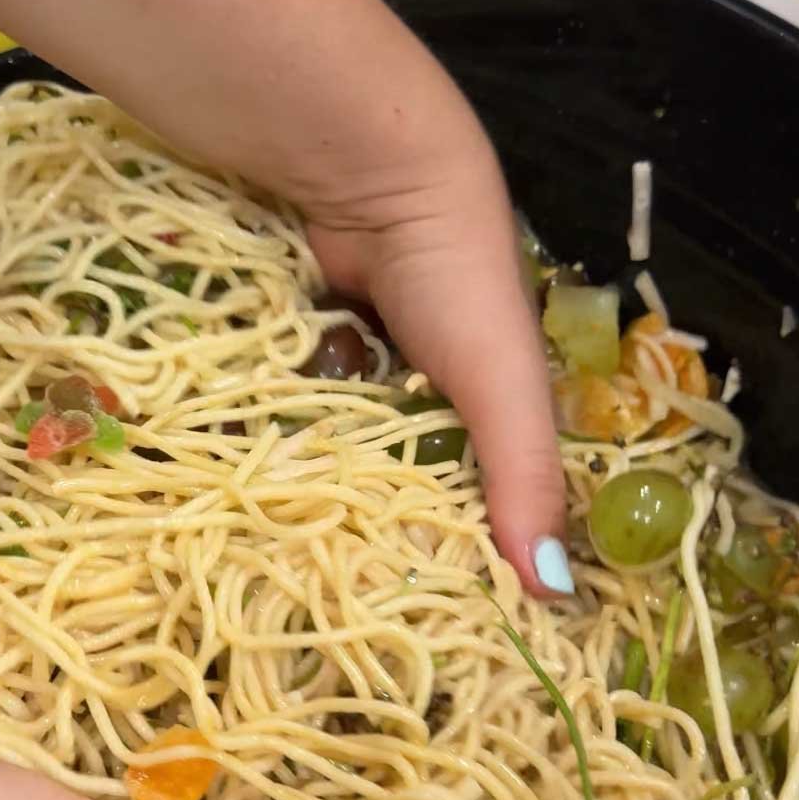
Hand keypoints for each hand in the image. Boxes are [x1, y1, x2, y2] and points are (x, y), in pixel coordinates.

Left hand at [302, 106, 568, 597]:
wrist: (369, 172)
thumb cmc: (458, 278)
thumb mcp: (504, 382)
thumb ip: (525, 477)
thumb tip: (554, 594)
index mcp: (486, 402)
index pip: (477, 501)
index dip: (457, 556)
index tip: (428, 627)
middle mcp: (420, 389)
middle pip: (399, 482)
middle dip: (372, 531)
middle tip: (337, 598)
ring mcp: (355, 368)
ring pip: (334, 453)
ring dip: (312, 488)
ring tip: (276, 553)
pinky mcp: (302, 347)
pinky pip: (283, 411)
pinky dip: (269, 435)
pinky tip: (244, 482)